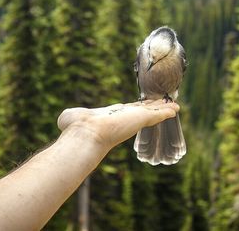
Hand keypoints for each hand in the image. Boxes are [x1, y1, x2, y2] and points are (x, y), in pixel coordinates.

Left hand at [57, 99, 179, 150]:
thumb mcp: (71, 118)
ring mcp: (134, 119)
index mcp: (112, 117)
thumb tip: (62, 122)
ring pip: (153, 112)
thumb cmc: (77, 127)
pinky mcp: (142, 118)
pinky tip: (175, 109)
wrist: (87, 133)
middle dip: (153, 108)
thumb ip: (69, 118)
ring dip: (163, 109)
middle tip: (162, 105)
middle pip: (143, 111)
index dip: (135, 108)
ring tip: (174, 106)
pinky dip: (167, 111)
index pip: (127, 112)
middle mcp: (125, 118)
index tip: (141, 106)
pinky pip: (159, 113)